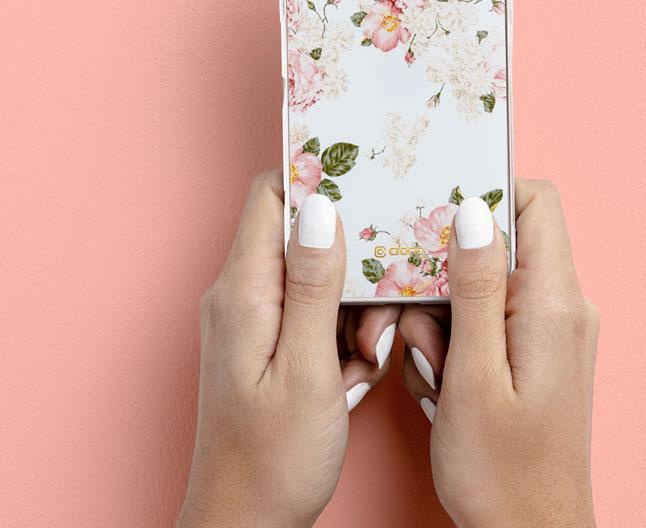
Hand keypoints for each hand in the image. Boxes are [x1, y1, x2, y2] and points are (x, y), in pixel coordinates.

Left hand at [178, 171, 398, 527]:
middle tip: (373, 315)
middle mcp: (242, 293)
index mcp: (244, 290)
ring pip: (318, 277)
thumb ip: (316, 284)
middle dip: (350, 266)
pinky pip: (315, 311)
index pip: (271, 196)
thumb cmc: (275, 458)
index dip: (316, 181)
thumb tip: (322, 208)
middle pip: (304, 237)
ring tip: (362, 355)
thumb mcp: (308, 369)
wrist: (246, 523)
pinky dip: (342, 333)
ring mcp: (255, 317)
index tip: (366, 187)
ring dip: (352, 308)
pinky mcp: (269, 339)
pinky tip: (350, 372)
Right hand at [399, 180, 598, 527]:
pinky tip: (445, 378)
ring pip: (487, 281)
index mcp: (553, 302)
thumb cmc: (499, 470)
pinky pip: (492, 315)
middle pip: (502, 242)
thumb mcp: (474, 376)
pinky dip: (460, 334)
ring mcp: (552, 328)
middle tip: (424, 325)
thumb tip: (473, 209)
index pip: (535, 202)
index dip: (488, 193)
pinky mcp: (538, 349)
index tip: (438, 215)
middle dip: (450, 271)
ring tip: (436, 369)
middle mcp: (562, 306)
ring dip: (448, 313)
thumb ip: (475, 287)